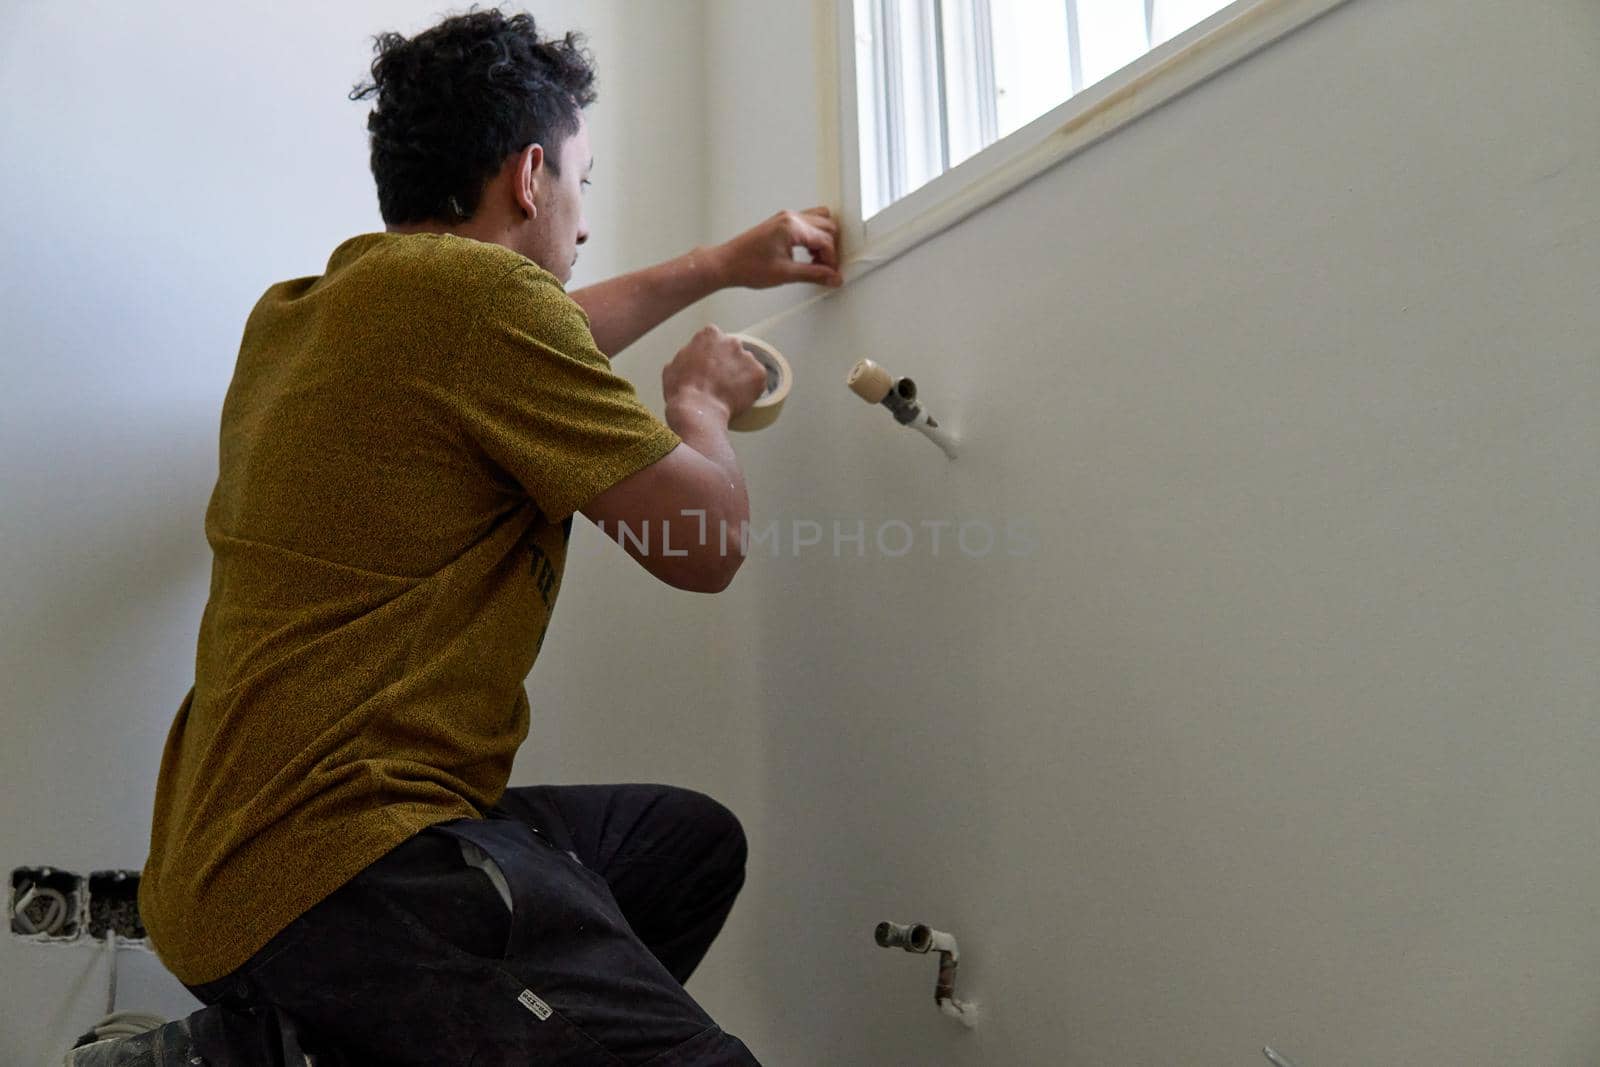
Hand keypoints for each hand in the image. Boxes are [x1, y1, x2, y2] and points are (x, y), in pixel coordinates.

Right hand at [663, 325, 767, 424]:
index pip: (714, 339)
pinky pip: (757, 380)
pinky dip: (752, 389)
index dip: (712, 355)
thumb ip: (685, 356)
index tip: (709, 367)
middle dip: (728, 363)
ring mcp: (747, 356)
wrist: (698, 410)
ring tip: (729, 394)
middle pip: (733, 350)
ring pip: (746, 365)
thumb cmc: (682, 390)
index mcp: (709, 334)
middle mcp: (731, 340)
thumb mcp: (672, 367)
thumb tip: (689, 358)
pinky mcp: (759, 373)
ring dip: (741, 376)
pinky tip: (739, 399)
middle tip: (720, 382)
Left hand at [713, 207, 842, 289]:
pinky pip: (807, 222)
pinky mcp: (780, 222)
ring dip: (822, 239)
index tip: (830, 275)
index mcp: (792, 226)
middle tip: (823, 268)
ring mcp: (785, 218)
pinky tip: (806, 254)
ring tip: (815, 261)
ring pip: (819, 220)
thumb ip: (814, 275)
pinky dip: (812, 236)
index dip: (831, 260)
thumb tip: (833, 277)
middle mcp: (790, 217)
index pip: (825, 240)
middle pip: (827, 225)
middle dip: (829, 248)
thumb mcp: (785, 274)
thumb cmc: (747, 266)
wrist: (725, 264)